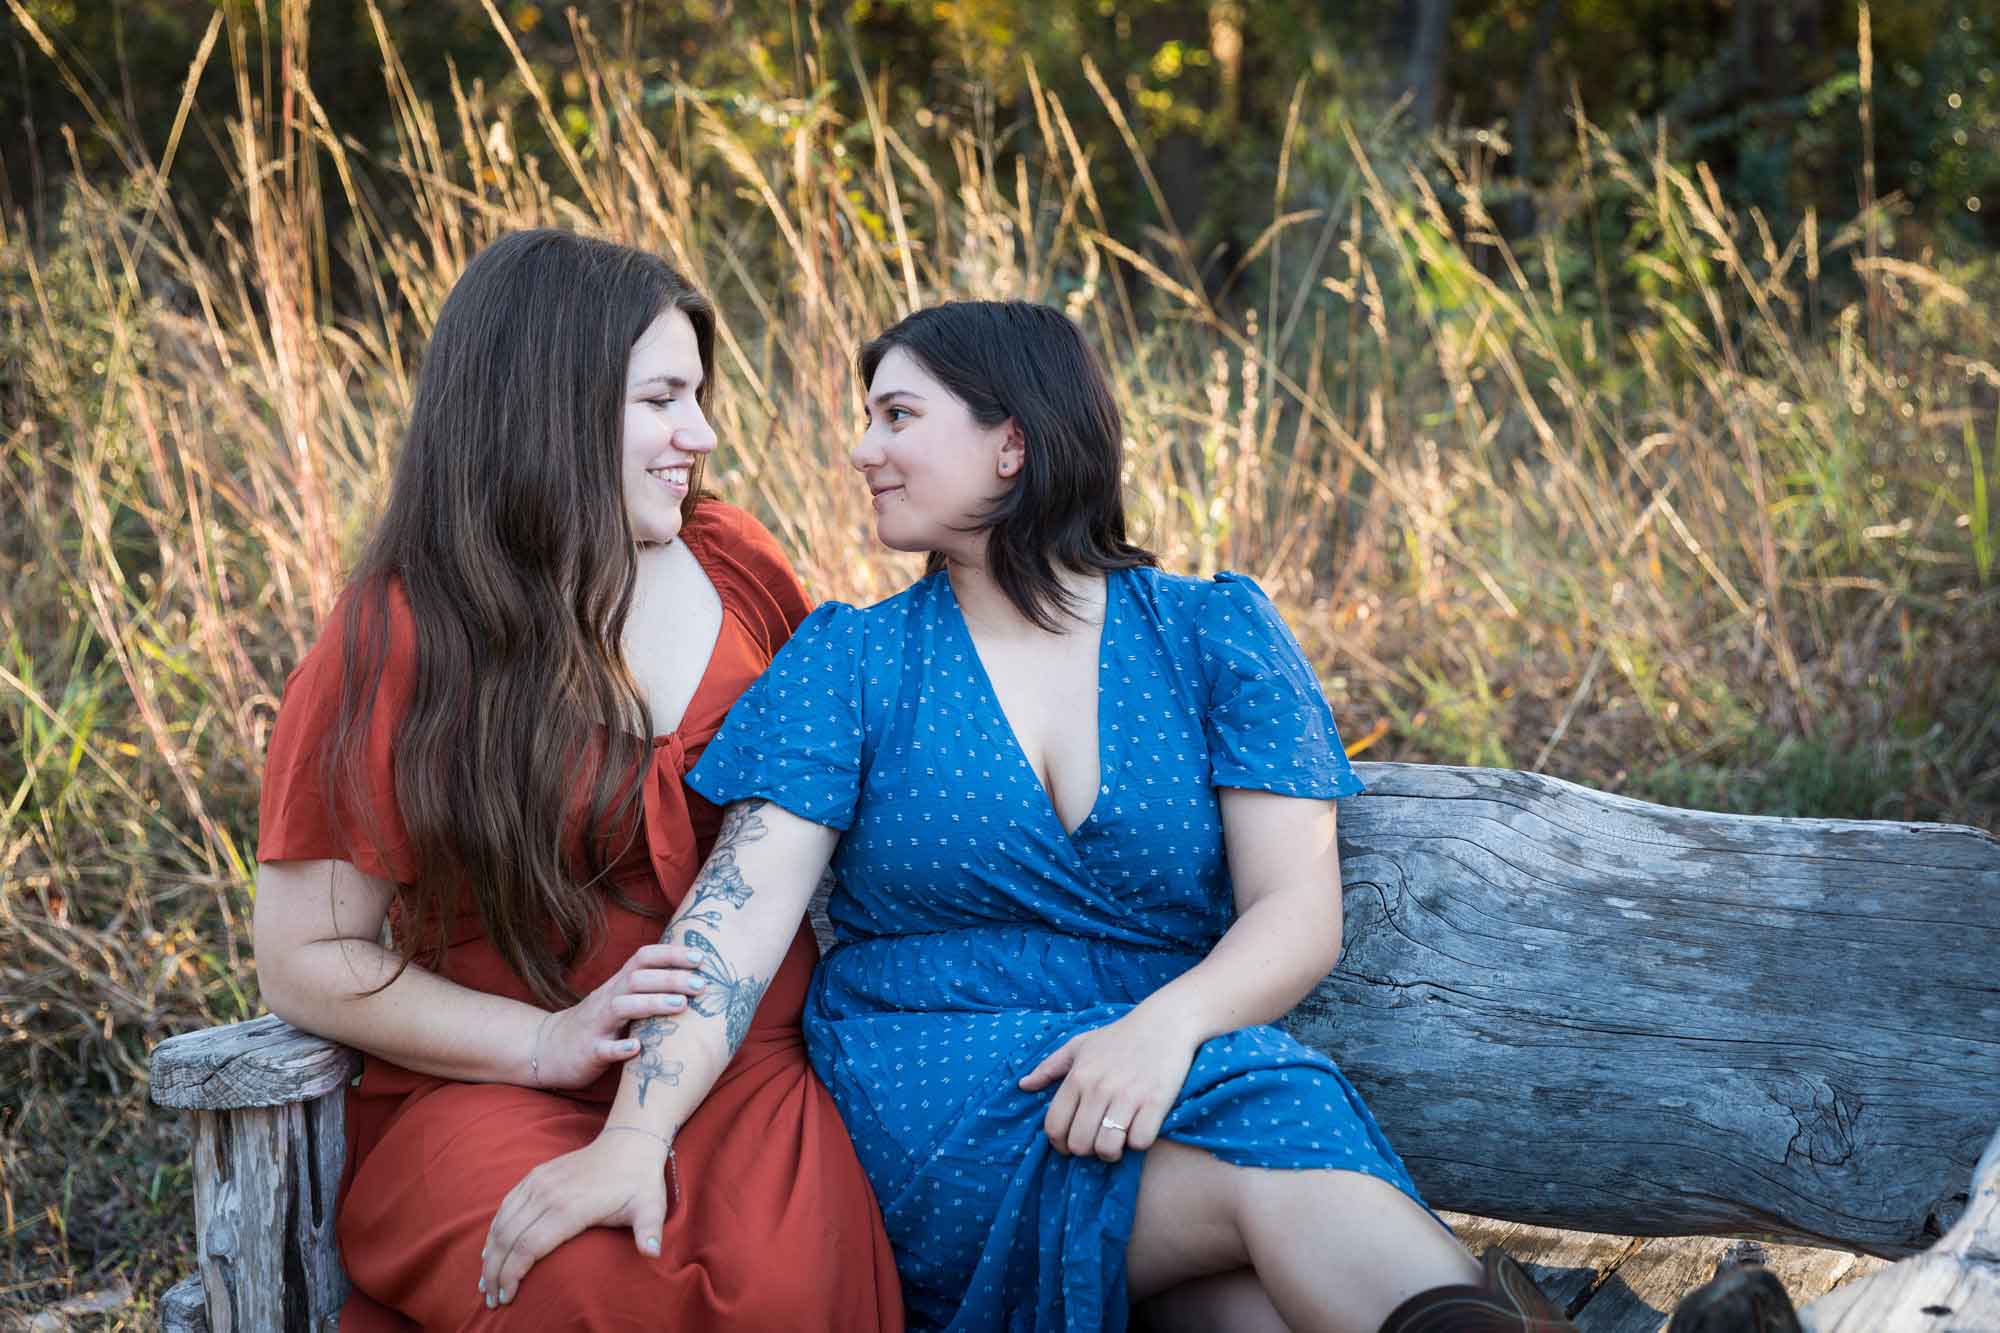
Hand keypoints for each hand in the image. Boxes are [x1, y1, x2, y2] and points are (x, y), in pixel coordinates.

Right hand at [478, 1126, 671, 1308]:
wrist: (629, 1143)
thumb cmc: (639, 1181)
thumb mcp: (650, 1207)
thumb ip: (649, 1231)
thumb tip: (652, 1252)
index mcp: (571, 1207)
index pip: (529, 1246)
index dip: (513, 1274)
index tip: (507, 1297)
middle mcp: (548, 1193)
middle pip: (508, 1238)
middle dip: (495, 1272)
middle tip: (492, 1299)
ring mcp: (539, 1182)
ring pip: (502, 1222)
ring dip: (490, 1254)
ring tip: (486, 1283)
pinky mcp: (536, 1175)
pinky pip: (507, 1205)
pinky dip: (495, 1230)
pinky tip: (491, 1249)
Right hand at [534, 942, 707, 1088]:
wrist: (547, 1049)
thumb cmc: (597, 1025)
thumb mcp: (620, 1001)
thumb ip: (647, 990)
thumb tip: (693, 979)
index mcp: (617, 985)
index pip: (643, 958)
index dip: (670, 954)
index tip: (701, 956)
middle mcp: (607, 999)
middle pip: (637, 979)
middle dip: (671, 978)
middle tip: (702, 984)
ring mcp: (596, 1025)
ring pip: (622, 1007)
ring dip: (652, 1003)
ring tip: (681, 1005)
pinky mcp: (587, 1052)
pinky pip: (603, 1048)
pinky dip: (620, 1048)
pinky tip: (638, 1048)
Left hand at [1018, 1001, 1201, 1161]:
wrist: (1164, 1023)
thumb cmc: (1119, 1036)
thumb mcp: (1079, 1045)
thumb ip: (1049, 1067)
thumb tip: (1023, 1085)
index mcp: (1078, 1077)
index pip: (1054, 1127)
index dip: (1059, 1145)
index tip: (1069, 1145)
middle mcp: (1099, 1088)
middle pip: (1080, 1145)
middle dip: (1086, 1151)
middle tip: (1096, 1141)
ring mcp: (1128, 1096)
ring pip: (1107, 1148)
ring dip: (1112, 1152)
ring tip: (1117, 1141)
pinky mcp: (1156, 1102)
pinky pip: (1140, 1142)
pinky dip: (1139, 1142)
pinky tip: (1140, 1129)